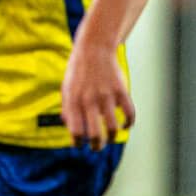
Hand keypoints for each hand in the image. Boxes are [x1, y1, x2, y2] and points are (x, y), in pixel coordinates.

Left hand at [60, 35, 133, 150]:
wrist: (94, 49)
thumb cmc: (78, 71)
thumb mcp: (66, 88)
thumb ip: (67, 108)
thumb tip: (69, 127)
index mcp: (74, 101)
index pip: (76, 131)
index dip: (78, 142)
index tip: (80, 144)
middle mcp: (89, 100)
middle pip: (94, 134)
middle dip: (96, 146)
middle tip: (97, 147)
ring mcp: (106, 96)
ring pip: (113, 127)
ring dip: (112, 137)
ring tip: (110, 137)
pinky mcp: (121, 91)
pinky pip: (129, 113)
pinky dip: (128, 123)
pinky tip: (125, 125)